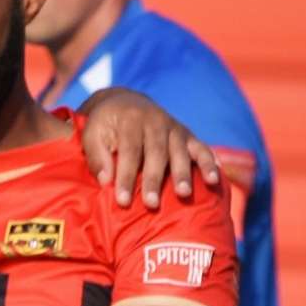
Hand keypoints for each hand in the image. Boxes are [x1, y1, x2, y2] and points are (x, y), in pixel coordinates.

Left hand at [79, 88, 218, 207]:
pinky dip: (209, 163)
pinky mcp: (187, 134)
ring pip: (180, 151)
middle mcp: (156, 120)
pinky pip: (201, 148)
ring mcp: (174, 127)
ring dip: (183, 173)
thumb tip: (105, 181)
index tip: (122, 200)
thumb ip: (96, 156)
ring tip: (184, 194)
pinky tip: (214, 180)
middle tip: (151, 204)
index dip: (126, 176)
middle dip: (154, 179)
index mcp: (130, 119)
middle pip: (157, 153)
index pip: (129, 151)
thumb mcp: (91, 133)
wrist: (125, 102)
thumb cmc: (105, 125)